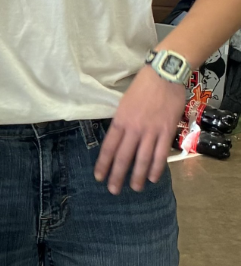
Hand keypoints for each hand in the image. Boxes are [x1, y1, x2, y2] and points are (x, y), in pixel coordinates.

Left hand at [94, 66, 185, 194]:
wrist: (164, 75)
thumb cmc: (143, 87)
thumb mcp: (124, 103)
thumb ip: (122, 122)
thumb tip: (118, 139)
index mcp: (120, 121)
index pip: (109, 147)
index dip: (103, 164)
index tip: (99, 177)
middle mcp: (134, 129)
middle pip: (123, 157)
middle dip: (117, 175)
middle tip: (113, 190)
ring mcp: (151, 131)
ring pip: (142, 159)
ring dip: (137, 176)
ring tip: (134, 188)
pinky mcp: (166, 131)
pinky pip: (160, 153)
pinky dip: (156, 168)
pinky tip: (152, 178)